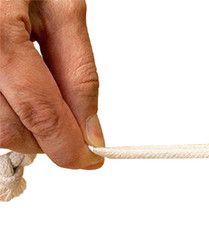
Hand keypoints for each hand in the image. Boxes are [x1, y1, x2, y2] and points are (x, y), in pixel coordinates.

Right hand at [0, 0, 102, 167]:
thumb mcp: (61, 7)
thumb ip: (79, 73)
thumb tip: (91, 131)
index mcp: (0, 33)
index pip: (40, 113)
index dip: (70, 148)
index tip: (92, 159)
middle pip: (8, 128)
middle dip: (45, 140)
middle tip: (68, 129)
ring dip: (20, 128)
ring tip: (37, 98)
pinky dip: (2, 110)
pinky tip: (14, 91)